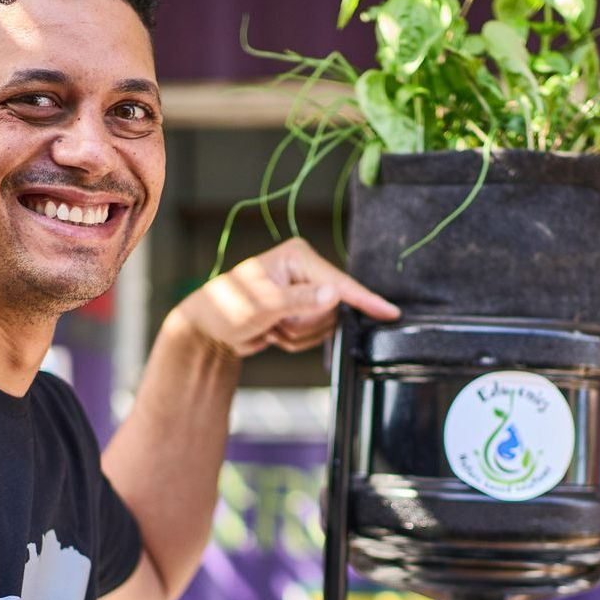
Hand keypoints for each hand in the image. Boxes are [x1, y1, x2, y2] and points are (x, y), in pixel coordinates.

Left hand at [171, 239, 399, 359]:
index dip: (364, 300)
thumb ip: (299, 301)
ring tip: (271, 327)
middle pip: (333, 309)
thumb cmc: (227, 308)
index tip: (390, 312)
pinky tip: (273, 332)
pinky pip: (314, 336)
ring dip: (297, 335)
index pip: (339, 283)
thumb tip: (332, 294)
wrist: (209, 329)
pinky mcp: (301, 312)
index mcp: (298, 257)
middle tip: (275, 323)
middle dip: (305, 325)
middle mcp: (305, 271)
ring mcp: (305, 293)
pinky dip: (294, 341)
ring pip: (324, 326)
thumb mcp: (263, 305)